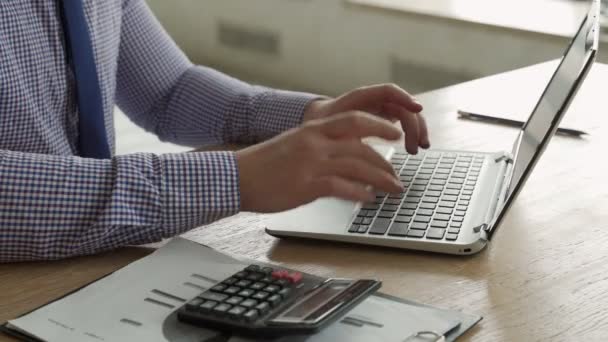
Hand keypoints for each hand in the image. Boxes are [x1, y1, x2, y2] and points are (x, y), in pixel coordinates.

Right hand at [236, 111, 403, 212]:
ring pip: (358, 166)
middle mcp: (315, 142)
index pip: (354, 120)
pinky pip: (342, 187)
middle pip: (361, 146)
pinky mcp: (306, 185)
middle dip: (385, 161)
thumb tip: (343, 156)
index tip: (395, 133)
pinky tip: (368, 199)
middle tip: (398, 174)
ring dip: (381, 179)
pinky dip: (360, 193)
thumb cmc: (263, 164)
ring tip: (393, 189)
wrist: (237, 177)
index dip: (379, 125)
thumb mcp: (294, 145)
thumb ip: (319, 145)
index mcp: (313, 129)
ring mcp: (311, 163)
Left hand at [303, 84, 429, 153]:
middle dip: (413, 125)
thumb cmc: (321, 125)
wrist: (315, 125)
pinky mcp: (384, 119)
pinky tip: (413, 149)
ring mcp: (381, 109)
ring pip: (407, 115)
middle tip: (413, 147)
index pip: (387, 91)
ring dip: (416, 130)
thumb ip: (347, 133)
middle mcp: (375, 100)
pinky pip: (403, 123)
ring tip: (417, 149)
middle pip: (403, 106)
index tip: (417, 109)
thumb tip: (362, 147)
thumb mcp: (330, 129)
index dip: (404, 97)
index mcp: (361, 98)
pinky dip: (411, 134)